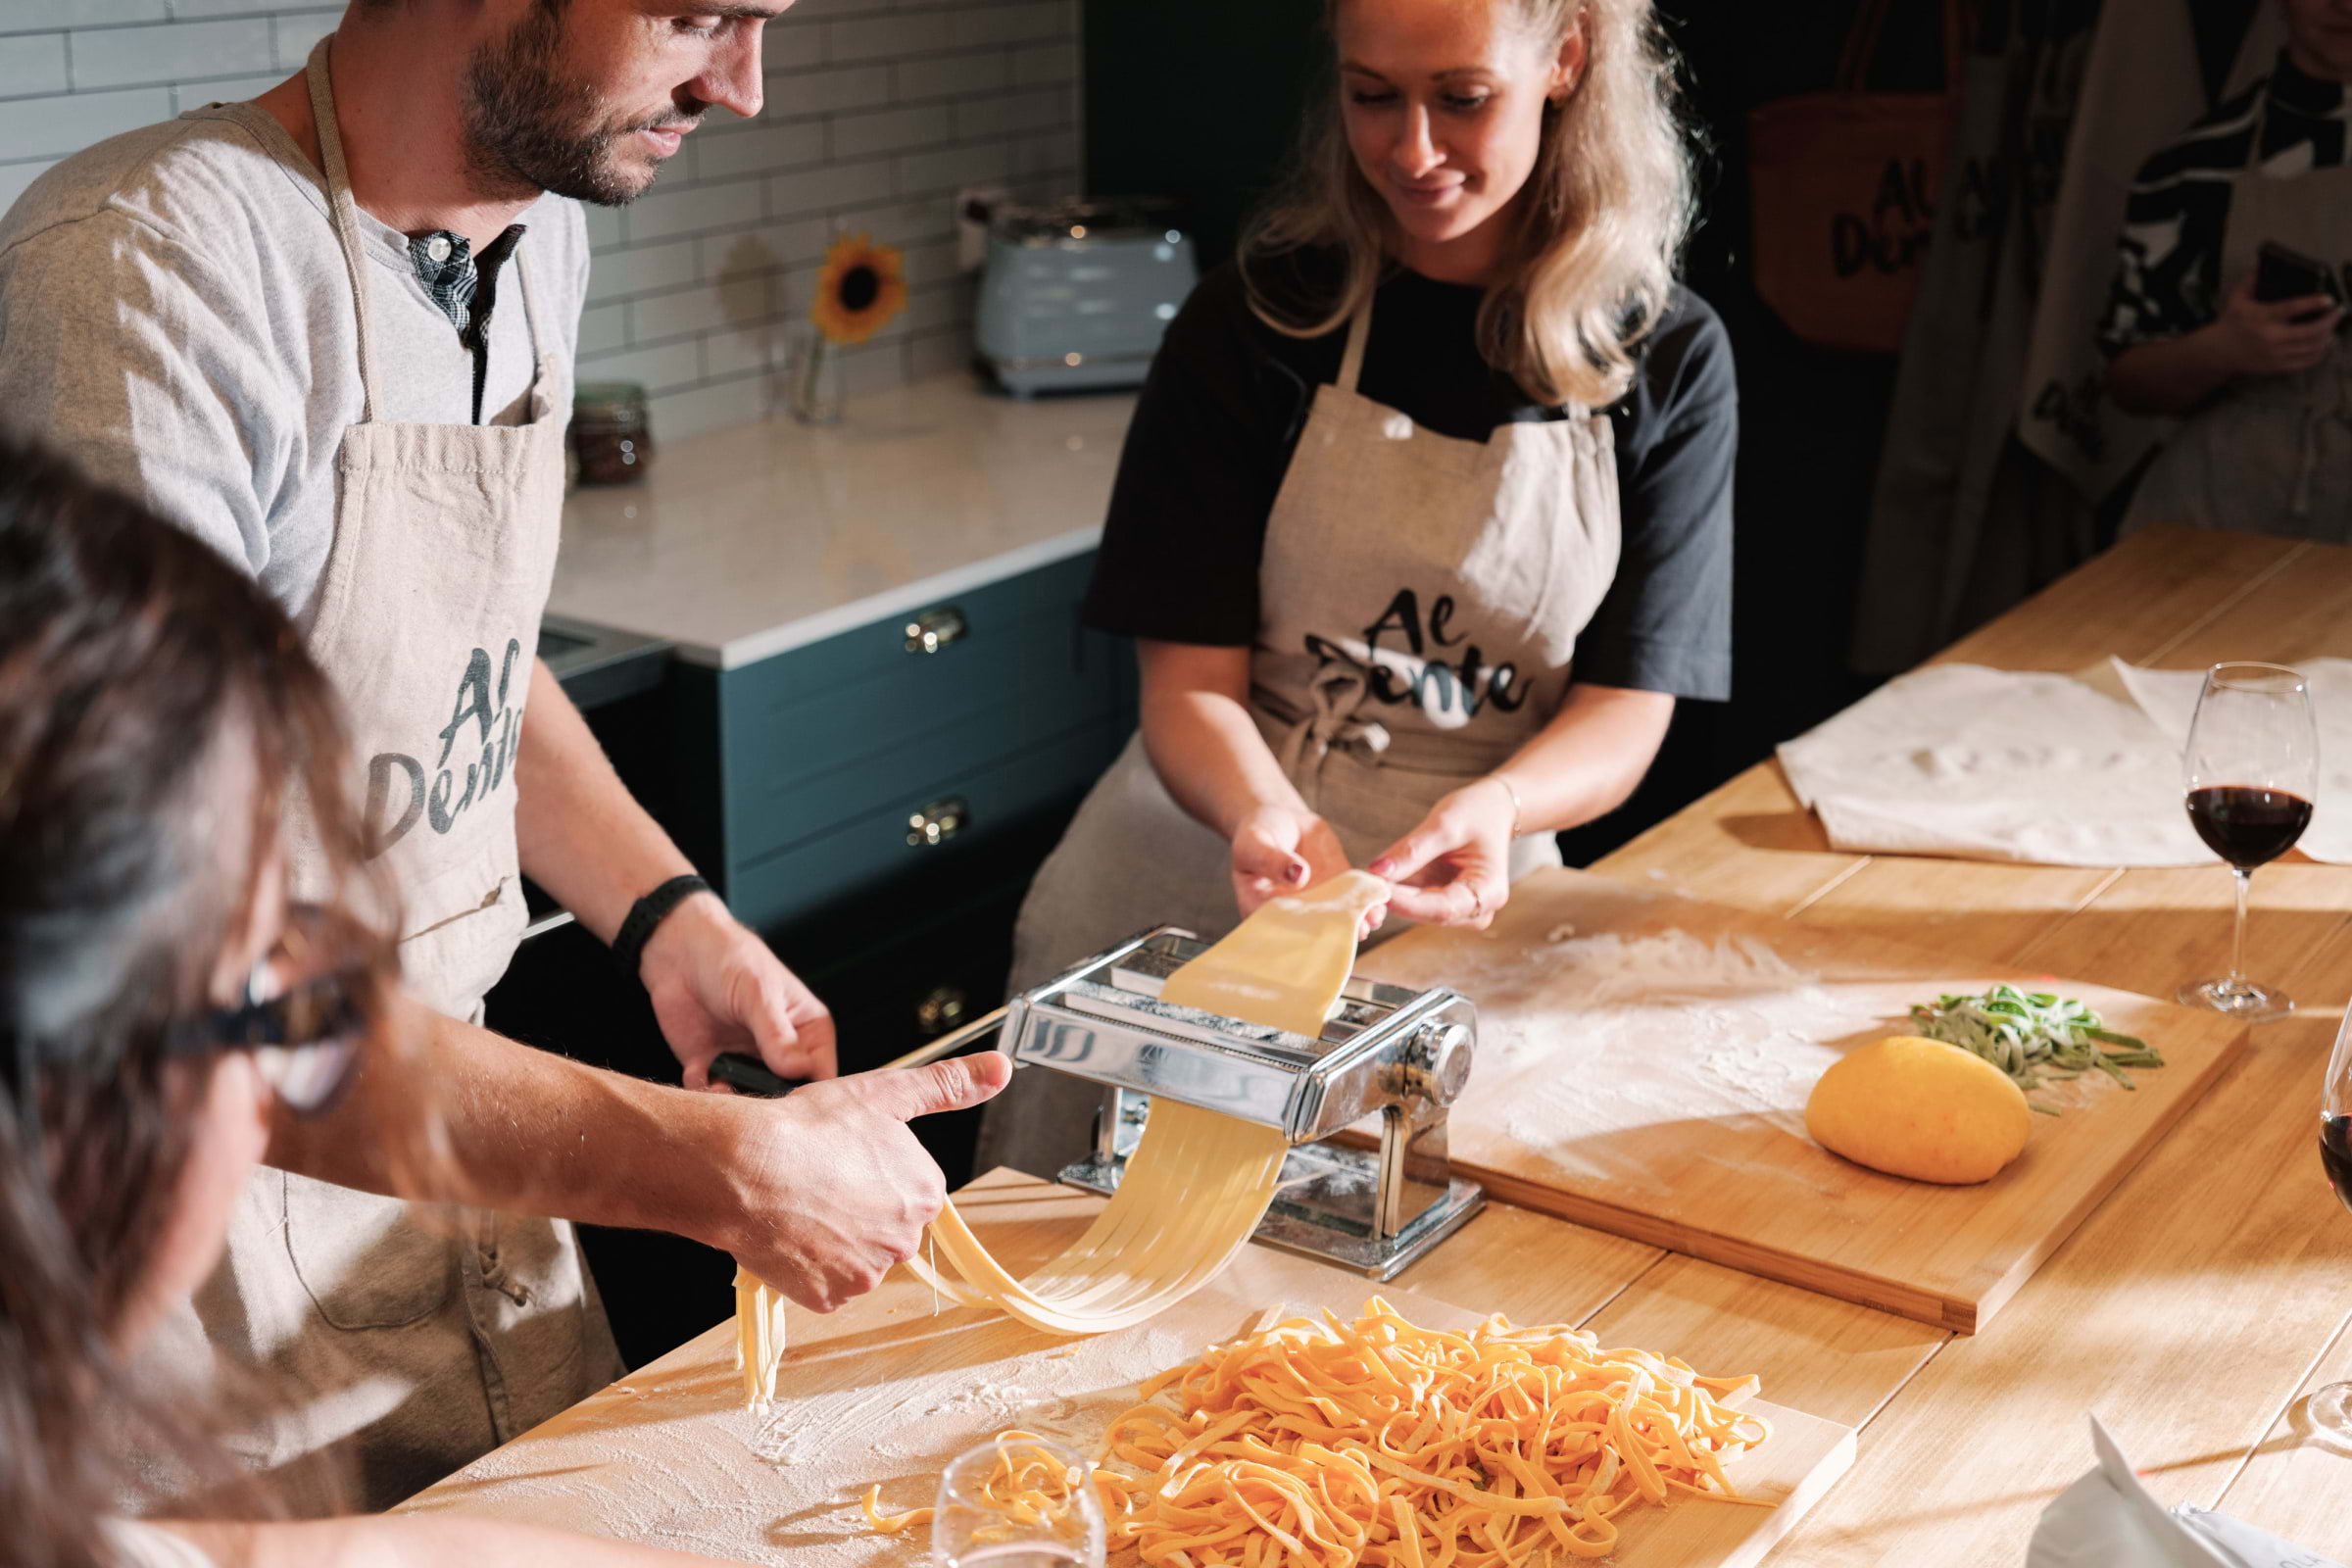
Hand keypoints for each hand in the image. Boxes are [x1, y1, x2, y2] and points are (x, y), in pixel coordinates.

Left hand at [640, 892, 837, 1088]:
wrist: (678, 951)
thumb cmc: (730, 959)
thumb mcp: (759, 992)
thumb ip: (777, 1034)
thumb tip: (798, 1070)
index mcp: (808, 1030)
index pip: (822, 1073)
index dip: (813, 1094)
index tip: (794, 1106)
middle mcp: (780, 1050)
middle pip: (787, 1093)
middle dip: (771, 1103)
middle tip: (754, 1104)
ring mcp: (745, 1060)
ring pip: (749, 1099)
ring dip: (735, 1102)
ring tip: (722, 1088)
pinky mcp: (711, 1066)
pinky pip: (713, 1094)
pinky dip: (705, 1093)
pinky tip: (698, 1074)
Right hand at [710, 1052, 1012, 1310]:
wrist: (746, 1168)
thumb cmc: (809, 1129)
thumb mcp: (886, 1092)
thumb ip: (947, 1084)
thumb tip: (1000, 1069)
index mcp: (924, 1193)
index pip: (910, 1190)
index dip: (874, 1172)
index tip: (847, 1159)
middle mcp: (905, 1239)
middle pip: (886, 1227)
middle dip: (858, 1209)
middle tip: (821, 1181)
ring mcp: (867, 1274)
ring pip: (855, 1257)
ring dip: (833, 1239)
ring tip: (802, 1203)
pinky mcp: (828, 1297)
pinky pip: (823, 1284)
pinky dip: (808, 1265)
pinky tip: (791, 1233)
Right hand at [1229, 803, 1381, 932]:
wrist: (1280, 820)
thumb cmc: (1256, 835)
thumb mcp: (1255, 843)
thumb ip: (1272, 860)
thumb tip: (1297, 875)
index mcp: (1263, 909)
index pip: (1281, 928)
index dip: (1300, 934)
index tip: (1319, 932)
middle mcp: (1293, 911)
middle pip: (1314, 930)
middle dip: (1336, 931)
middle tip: (1356, 931)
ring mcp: (1318, 901)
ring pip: (1338, 917)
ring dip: (1357, 919)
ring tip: (1372, 917)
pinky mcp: (1337, 886)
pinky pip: (1353, 896)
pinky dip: (1367, 899)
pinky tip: (1379, 900)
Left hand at [1370, 778, 1514, 928]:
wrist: (1491, 810)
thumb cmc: (1477, 813)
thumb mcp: (1446, 824)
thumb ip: (1413, 850)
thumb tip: (1378, 872)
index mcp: (1489, 892)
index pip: (1443, 909)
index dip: (1407, 903)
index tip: (1377, 889)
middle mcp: (1477, 909)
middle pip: (1429, 914)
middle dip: (1395, 902)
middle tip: (1361, 887)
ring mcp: (1460, 909)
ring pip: (1418, 910)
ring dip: (1392, 897)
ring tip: (1365, 881)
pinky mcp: (1443, 901)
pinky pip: (1415, 901)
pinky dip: (1396, 890)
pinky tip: (1376, 879)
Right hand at [2210, 273, 2342, 378]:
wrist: (2218, 353)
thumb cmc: (2231, 323)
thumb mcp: (2237, 299)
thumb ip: (2251, 281)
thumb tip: (2260, 261)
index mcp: (2262, 317)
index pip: (2292, 309)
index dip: (2313, 303)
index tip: (2329, 300)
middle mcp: (2271, 337)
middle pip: (2310, 332)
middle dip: (2330, 321)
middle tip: (2339, 312)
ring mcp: (2276, 354)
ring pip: (2312, 348)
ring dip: (2328, 337)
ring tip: (2334, 328)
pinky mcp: (2278, 367)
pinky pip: (2306, 362)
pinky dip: (2320, 353)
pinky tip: (2325, 345)